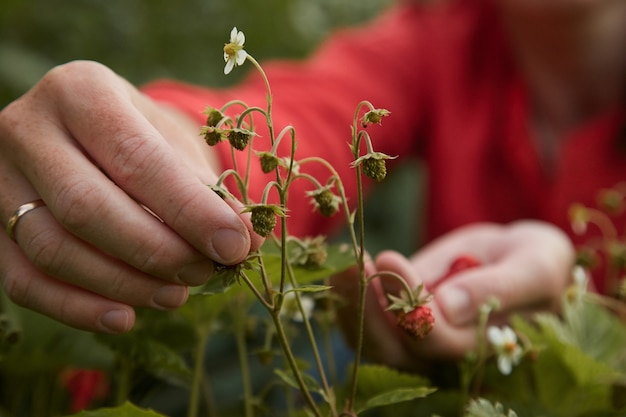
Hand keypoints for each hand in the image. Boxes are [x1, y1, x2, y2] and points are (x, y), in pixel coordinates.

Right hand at [0, 61, 262, 332]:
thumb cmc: (142, 138)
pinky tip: (125, 318)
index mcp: (81, 91)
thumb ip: (207, 189)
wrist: (89, 134)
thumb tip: (245, 241)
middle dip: (156, 251)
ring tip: (176, 295)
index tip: (234, 246)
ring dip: (123, 284)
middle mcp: (27, 129)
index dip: (189, 210)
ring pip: (53, 248)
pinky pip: (25, 280)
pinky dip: (78, 308)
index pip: (136, 159)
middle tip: (205, 273)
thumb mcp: (177, 145)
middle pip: (87, 207)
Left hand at [332, 221, 573, 369]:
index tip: (390, 257)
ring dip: (351, 303)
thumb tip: (449, 306)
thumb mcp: (534, 265)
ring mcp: (419, 343)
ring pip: (374, 342)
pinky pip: (367, 326)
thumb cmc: (536, 261)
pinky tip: (341, 270)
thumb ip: (499, 288)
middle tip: (350, 264)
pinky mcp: (401, 325)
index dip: (408, 305)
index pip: (437, 341)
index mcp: (483, 348)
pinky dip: (349, 301)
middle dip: (367, 307)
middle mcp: (446, 356)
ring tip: (339, 262)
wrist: (517, 257)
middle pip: (395, 350)